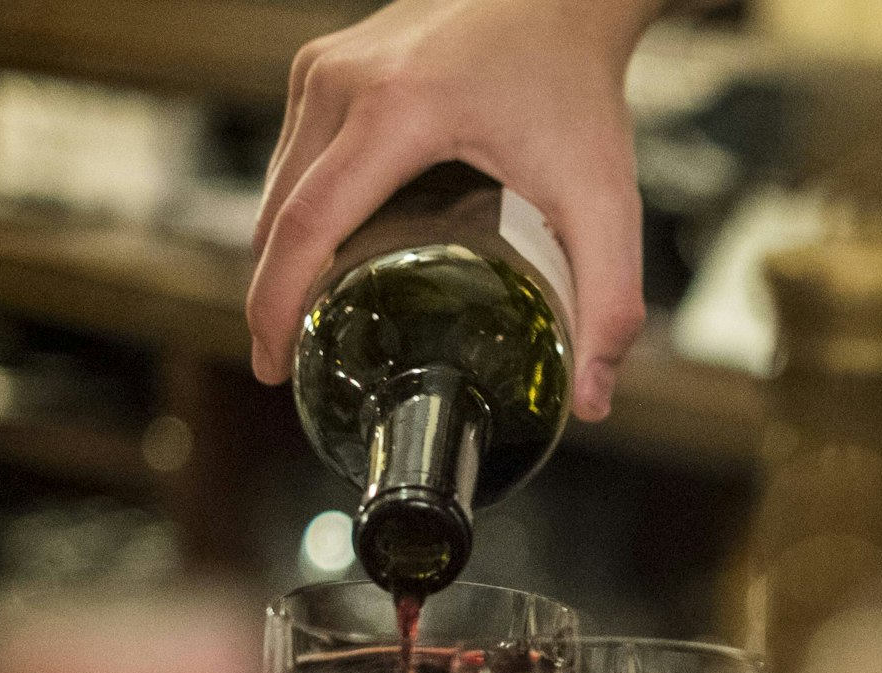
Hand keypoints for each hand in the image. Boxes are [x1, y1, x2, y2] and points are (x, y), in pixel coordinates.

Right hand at [249, 0, 662, 420]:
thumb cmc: (578, 86)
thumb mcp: (605, 198)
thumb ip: (610, 301)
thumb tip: (594, 401)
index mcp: (395, 112)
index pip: (308, 225)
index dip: (279, 306)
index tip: (275, 366)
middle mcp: (344, 81)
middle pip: (278, 213)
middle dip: (271, 297)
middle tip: (287, 364)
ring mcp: (327, 66)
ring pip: (277, 184)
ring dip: (282, 253)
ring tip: (304, 319)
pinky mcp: (327, 63)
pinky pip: (293, 152)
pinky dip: (298, 209)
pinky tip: (325, 254)